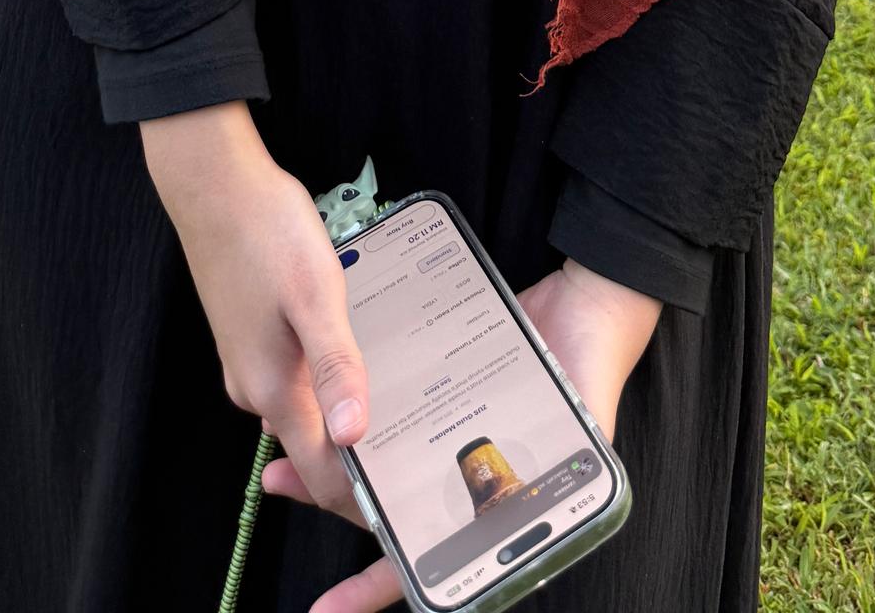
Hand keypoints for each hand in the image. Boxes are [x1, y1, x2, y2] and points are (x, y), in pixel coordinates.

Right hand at [141, 105, 369, 522]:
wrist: (214, 185)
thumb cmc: (266, 231)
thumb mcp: (316, 295)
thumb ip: (337, 367)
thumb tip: (353, 437)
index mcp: (274, 388)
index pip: (321, 473)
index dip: (360, 497)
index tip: (400, 504)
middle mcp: (256, 387)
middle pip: (312, 450)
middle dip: (358, 464)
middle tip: (412, 460)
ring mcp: (249, 362)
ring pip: (304, 413)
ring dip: (343, 422)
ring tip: (396, 417)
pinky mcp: (251, 337)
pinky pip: (295, 380)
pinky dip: (326, 388)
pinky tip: (351, 368)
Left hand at [289, 258, 661, 612]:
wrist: (594, 293)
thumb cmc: (595, 361)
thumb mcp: (585, 426)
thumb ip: (564, 471)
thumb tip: (542, 521)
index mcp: (499, 501)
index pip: (430, 558)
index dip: (379, 584)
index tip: (330, 605)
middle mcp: (467, 474)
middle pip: (390, 507)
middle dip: (334, 504)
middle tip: (281, 485)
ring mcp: (450, 432)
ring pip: (380, 459)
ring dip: (332, 458)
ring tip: (280, 451)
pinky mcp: (441, 390)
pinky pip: (393, 408)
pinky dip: (358, 406)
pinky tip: (325, 396)